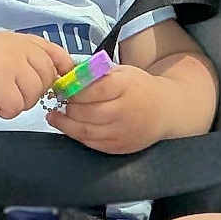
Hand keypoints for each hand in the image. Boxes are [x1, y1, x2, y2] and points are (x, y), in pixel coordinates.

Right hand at [0, 33, 73, 119]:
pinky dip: (5, 111)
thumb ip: (23, 57)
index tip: (61, 79)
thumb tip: (54, 73)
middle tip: (11, 92)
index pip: (52, 51)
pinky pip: (18, 107)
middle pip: (46, 77)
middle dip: (34, 91)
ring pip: (34, 94)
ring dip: (18, 102)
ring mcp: (11, 66)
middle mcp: (17, 49)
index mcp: (17, 40)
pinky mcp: (3, 85)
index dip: (61, 67)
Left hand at [46, 64, 165, 153]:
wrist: (165, 111)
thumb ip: (97, 73)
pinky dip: (76, 135)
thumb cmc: (140, 88)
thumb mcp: (123, 72)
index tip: (63, 86)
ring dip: (65, 124)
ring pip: (84, 131)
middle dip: (68, 107)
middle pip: (85, 112)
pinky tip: (70, 127)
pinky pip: (91, 143)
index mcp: (126, 87)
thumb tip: (67, 73)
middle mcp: (124, 111)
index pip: (92, 90)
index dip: (73, 89)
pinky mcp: (119, 147)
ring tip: (55, 116)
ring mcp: (122, 132)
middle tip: (59, 101)